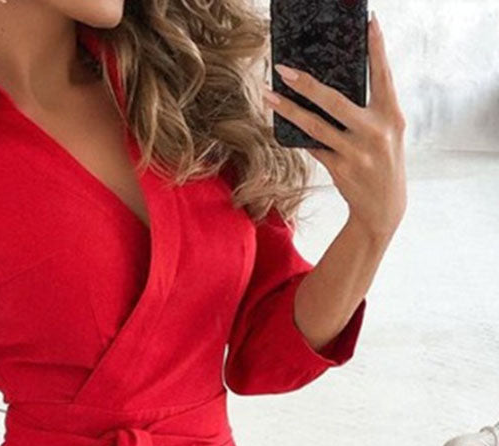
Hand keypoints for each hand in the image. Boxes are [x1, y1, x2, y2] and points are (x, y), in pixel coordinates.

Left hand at [264, 12, 406, 238]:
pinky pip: (314, 147)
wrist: (384, 209)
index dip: (377, 47)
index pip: (383, 75)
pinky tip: (282, 123)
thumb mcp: (388, 133)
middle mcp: (375, 132)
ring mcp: (356, 153)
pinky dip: (299, 134)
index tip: (369, 21)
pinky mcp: (340, 169)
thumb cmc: (383, 162)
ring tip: (268, 95)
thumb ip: (371, 110)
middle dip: (307, 84)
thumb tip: (332, 87)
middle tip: (283, 69)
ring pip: (315, 126)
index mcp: (392, 116)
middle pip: (335, 101)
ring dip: (289, 110)